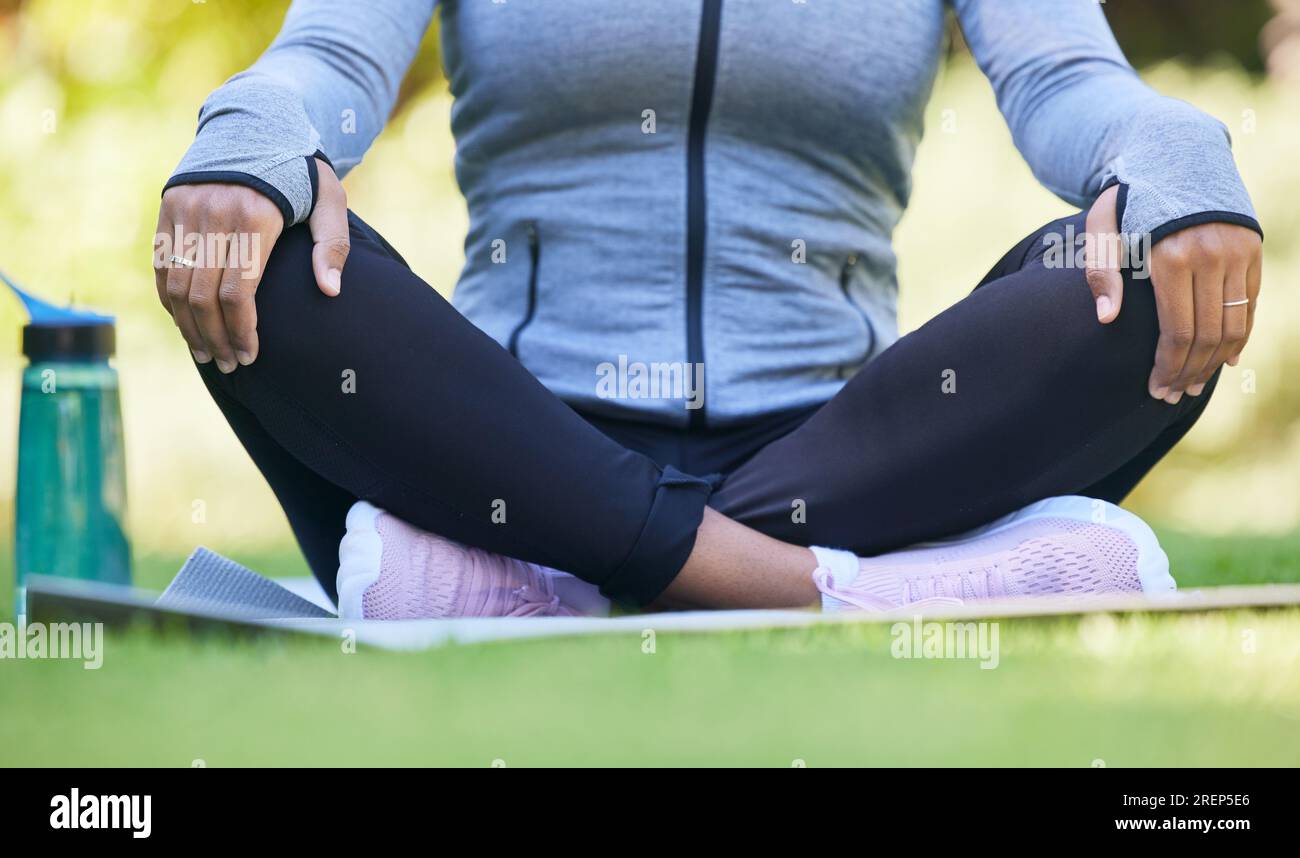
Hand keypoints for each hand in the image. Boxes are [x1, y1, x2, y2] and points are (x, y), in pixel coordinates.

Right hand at [152, 158, 349, 371]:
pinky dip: (169, 299)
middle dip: (215, 338)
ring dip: (188, 326)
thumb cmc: (299, 172)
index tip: (251, 356)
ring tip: (206, 354)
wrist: (256, 124)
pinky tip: (186, 323)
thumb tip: (330, 291)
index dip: (242, 332)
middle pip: (203, 296)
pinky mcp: (169, 209)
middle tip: (229, 365)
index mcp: (255, 218)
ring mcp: (186, 211)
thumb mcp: (329, 200)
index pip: (239, 293)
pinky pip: (162, 265)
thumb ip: (332, 245)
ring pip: (176, 284)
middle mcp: (214, 215)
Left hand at [1084, 184, 1261, 403]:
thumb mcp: (1102, 228)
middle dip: (1190, 373)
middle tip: (1173, 397)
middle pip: (1207, 335)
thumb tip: (1106, 319)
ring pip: (1233, 325)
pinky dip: (1240, 336)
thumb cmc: (1129, 199)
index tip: (1155, 390)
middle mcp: (1211, 255)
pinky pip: (1250, 304)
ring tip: (1194, 385)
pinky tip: (1224, 361)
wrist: (1176, 155)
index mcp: (1170, 256)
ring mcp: (1237, 251)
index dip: (1167, 367)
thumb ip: (1101, 273)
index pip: (1176, 331)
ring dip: (1215, 362)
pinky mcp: (1252, 249)